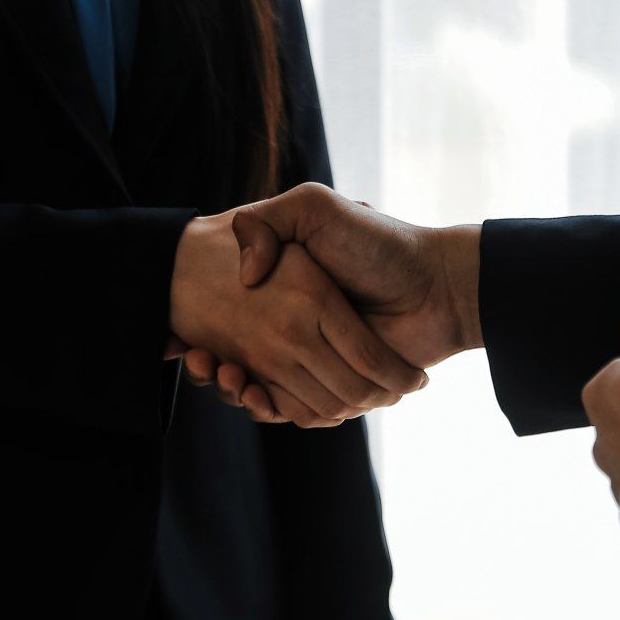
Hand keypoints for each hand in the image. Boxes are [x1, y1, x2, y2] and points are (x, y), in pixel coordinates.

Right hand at [169, 211, 425, 424]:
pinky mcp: (341, 390)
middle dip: (214, 367)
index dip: (203, 334)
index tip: (182, 338)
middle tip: (197, 358)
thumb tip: (243, 276)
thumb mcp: (316, 210)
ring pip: (263, 391)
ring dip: (236, 388)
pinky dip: (272, 407)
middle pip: (241, 362)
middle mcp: (300, 331)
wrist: (437, 284)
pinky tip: (251, 390)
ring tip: (222, 371)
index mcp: (291, 296)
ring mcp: (320, 362)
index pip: (230, 323)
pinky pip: (296, 410)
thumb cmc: (379, 242)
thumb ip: (269, 222)